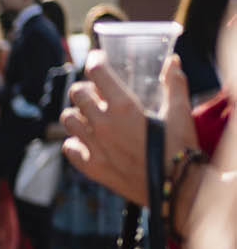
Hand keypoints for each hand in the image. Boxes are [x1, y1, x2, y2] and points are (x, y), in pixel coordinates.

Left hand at [62, 54, 196, 205]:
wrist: (175, 188)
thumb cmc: (179, 148)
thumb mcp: (180, 112)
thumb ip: (174, 84)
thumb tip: (172, 62)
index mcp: (123, 107)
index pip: (96, 73)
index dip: (95, 61)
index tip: (98, 60)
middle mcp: (103, 124)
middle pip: (77, 94)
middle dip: (85, 89)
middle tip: (96, 93)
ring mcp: (94, 146)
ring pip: (68, 120)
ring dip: (77, 114)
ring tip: (89, 117)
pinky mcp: (91, 167)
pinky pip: (68, 148)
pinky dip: (74, 142)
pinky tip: (86, 142)